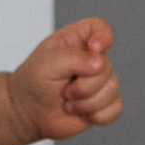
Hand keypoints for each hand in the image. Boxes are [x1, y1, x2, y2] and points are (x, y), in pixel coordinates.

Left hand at [12, 18, 122, 142]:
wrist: (28, 114)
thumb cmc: (33, 82)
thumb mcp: (47, 63)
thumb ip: (73, 58)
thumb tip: (99, 62)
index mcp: (77, 41)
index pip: (100, 29)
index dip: (102, 37)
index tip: (93, 48)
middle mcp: (91, 60)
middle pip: (107, 66)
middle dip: (84, 84)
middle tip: (63, 88)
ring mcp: (99, 82)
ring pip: (112, 89)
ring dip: (86, 102)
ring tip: (68, 102)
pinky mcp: (104, 104)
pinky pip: (115, 109)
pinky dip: (96, 115)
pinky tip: (80, 113)